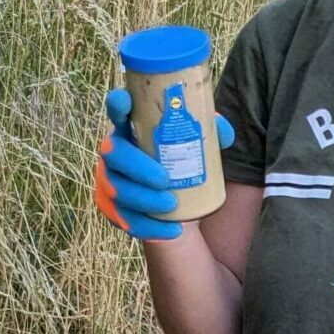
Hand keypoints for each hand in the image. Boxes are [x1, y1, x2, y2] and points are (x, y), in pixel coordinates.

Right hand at [94, 89, 234, 240]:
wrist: (178, 202)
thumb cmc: (184, 160)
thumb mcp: (200, 144)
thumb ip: (212, 132)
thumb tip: (224, 134)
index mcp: (132, 127)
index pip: (118, 109)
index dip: (117, 104)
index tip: (125, 101)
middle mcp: (115, 151)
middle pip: (113, 152)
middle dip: (137, 167)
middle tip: (164, 180)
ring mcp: (109, 179)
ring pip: (116, 189)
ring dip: (143, 199)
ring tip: (171, 206)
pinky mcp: (112, 208)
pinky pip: (123, 220)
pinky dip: (149, 227)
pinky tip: (172, 231)